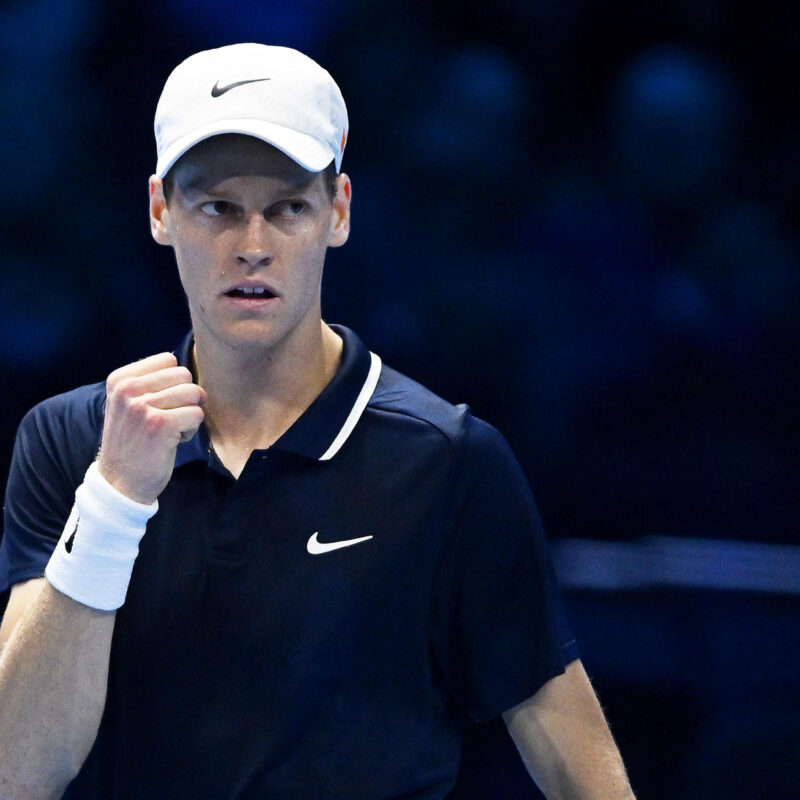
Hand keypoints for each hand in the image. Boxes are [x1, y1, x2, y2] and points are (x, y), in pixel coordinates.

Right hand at [96, 353, 205, 503]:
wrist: (120, 482)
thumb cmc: (133, 441)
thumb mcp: (128, 403)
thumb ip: (151, 381)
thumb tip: (187, 366)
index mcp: (120, 379)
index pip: (169, 359)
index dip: (172, 383)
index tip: (156, 405)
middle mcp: (128, 389)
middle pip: (184, 375)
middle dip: (184, 398)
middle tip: (165, 420)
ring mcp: (143, 406)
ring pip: (194, 393)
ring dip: (188, 415)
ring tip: (167, 431)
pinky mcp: (161, 424)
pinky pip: (197, 414)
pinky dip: (190, 430)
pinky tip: (171, 442)